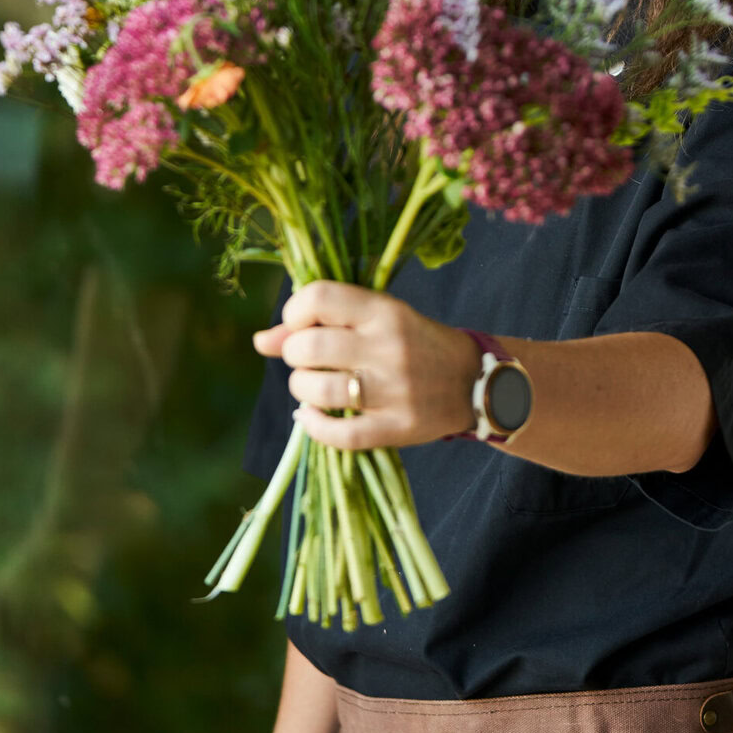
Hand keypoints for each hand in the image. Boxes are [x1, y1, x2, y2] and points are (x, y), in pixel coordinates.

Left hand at [253, 282, 478, 451]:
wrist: (471, 381)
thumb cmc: (413, 342)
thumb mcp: (377, 318)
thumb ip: (321, 322)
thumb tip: (261, 341)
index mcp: (384, 310)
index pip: (317, 298)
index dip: (293, 312)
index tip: (300, 324)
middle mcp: (388, 346)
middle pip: (307, 346)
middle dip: (294, 355)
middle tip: (308, 359)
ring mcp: (393, 390)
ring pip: (315, 390)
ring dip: (302, 389)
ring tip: (314, 387)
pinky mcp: (395, 428)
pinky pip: (336, 433)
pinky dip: (313, 426)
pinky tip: (313, 417)